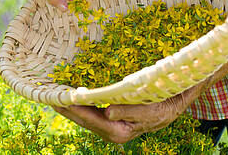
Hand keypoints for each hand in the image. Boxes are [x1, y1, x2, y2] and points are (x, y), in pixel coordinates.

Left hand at [53, 78, 209, 143]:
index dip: (76, 110)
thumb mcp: (152, 109)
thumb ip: (130, 112)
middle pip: (85, 120)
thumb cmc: (166, 103)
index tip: (62, 100)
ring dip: (71, 108)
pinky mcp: (113, 116)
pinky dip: (81, 104)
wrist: (176, 98)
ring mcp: (113, 124)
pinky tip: (73, 97)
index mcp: (122, 131)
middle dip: (67, 110)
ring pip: (86, 117)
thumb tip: (108, 111)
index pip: (94, 121)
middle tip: (50, 97)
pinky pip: (92, 111)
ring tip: (55, 97)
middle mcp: (114, 130)